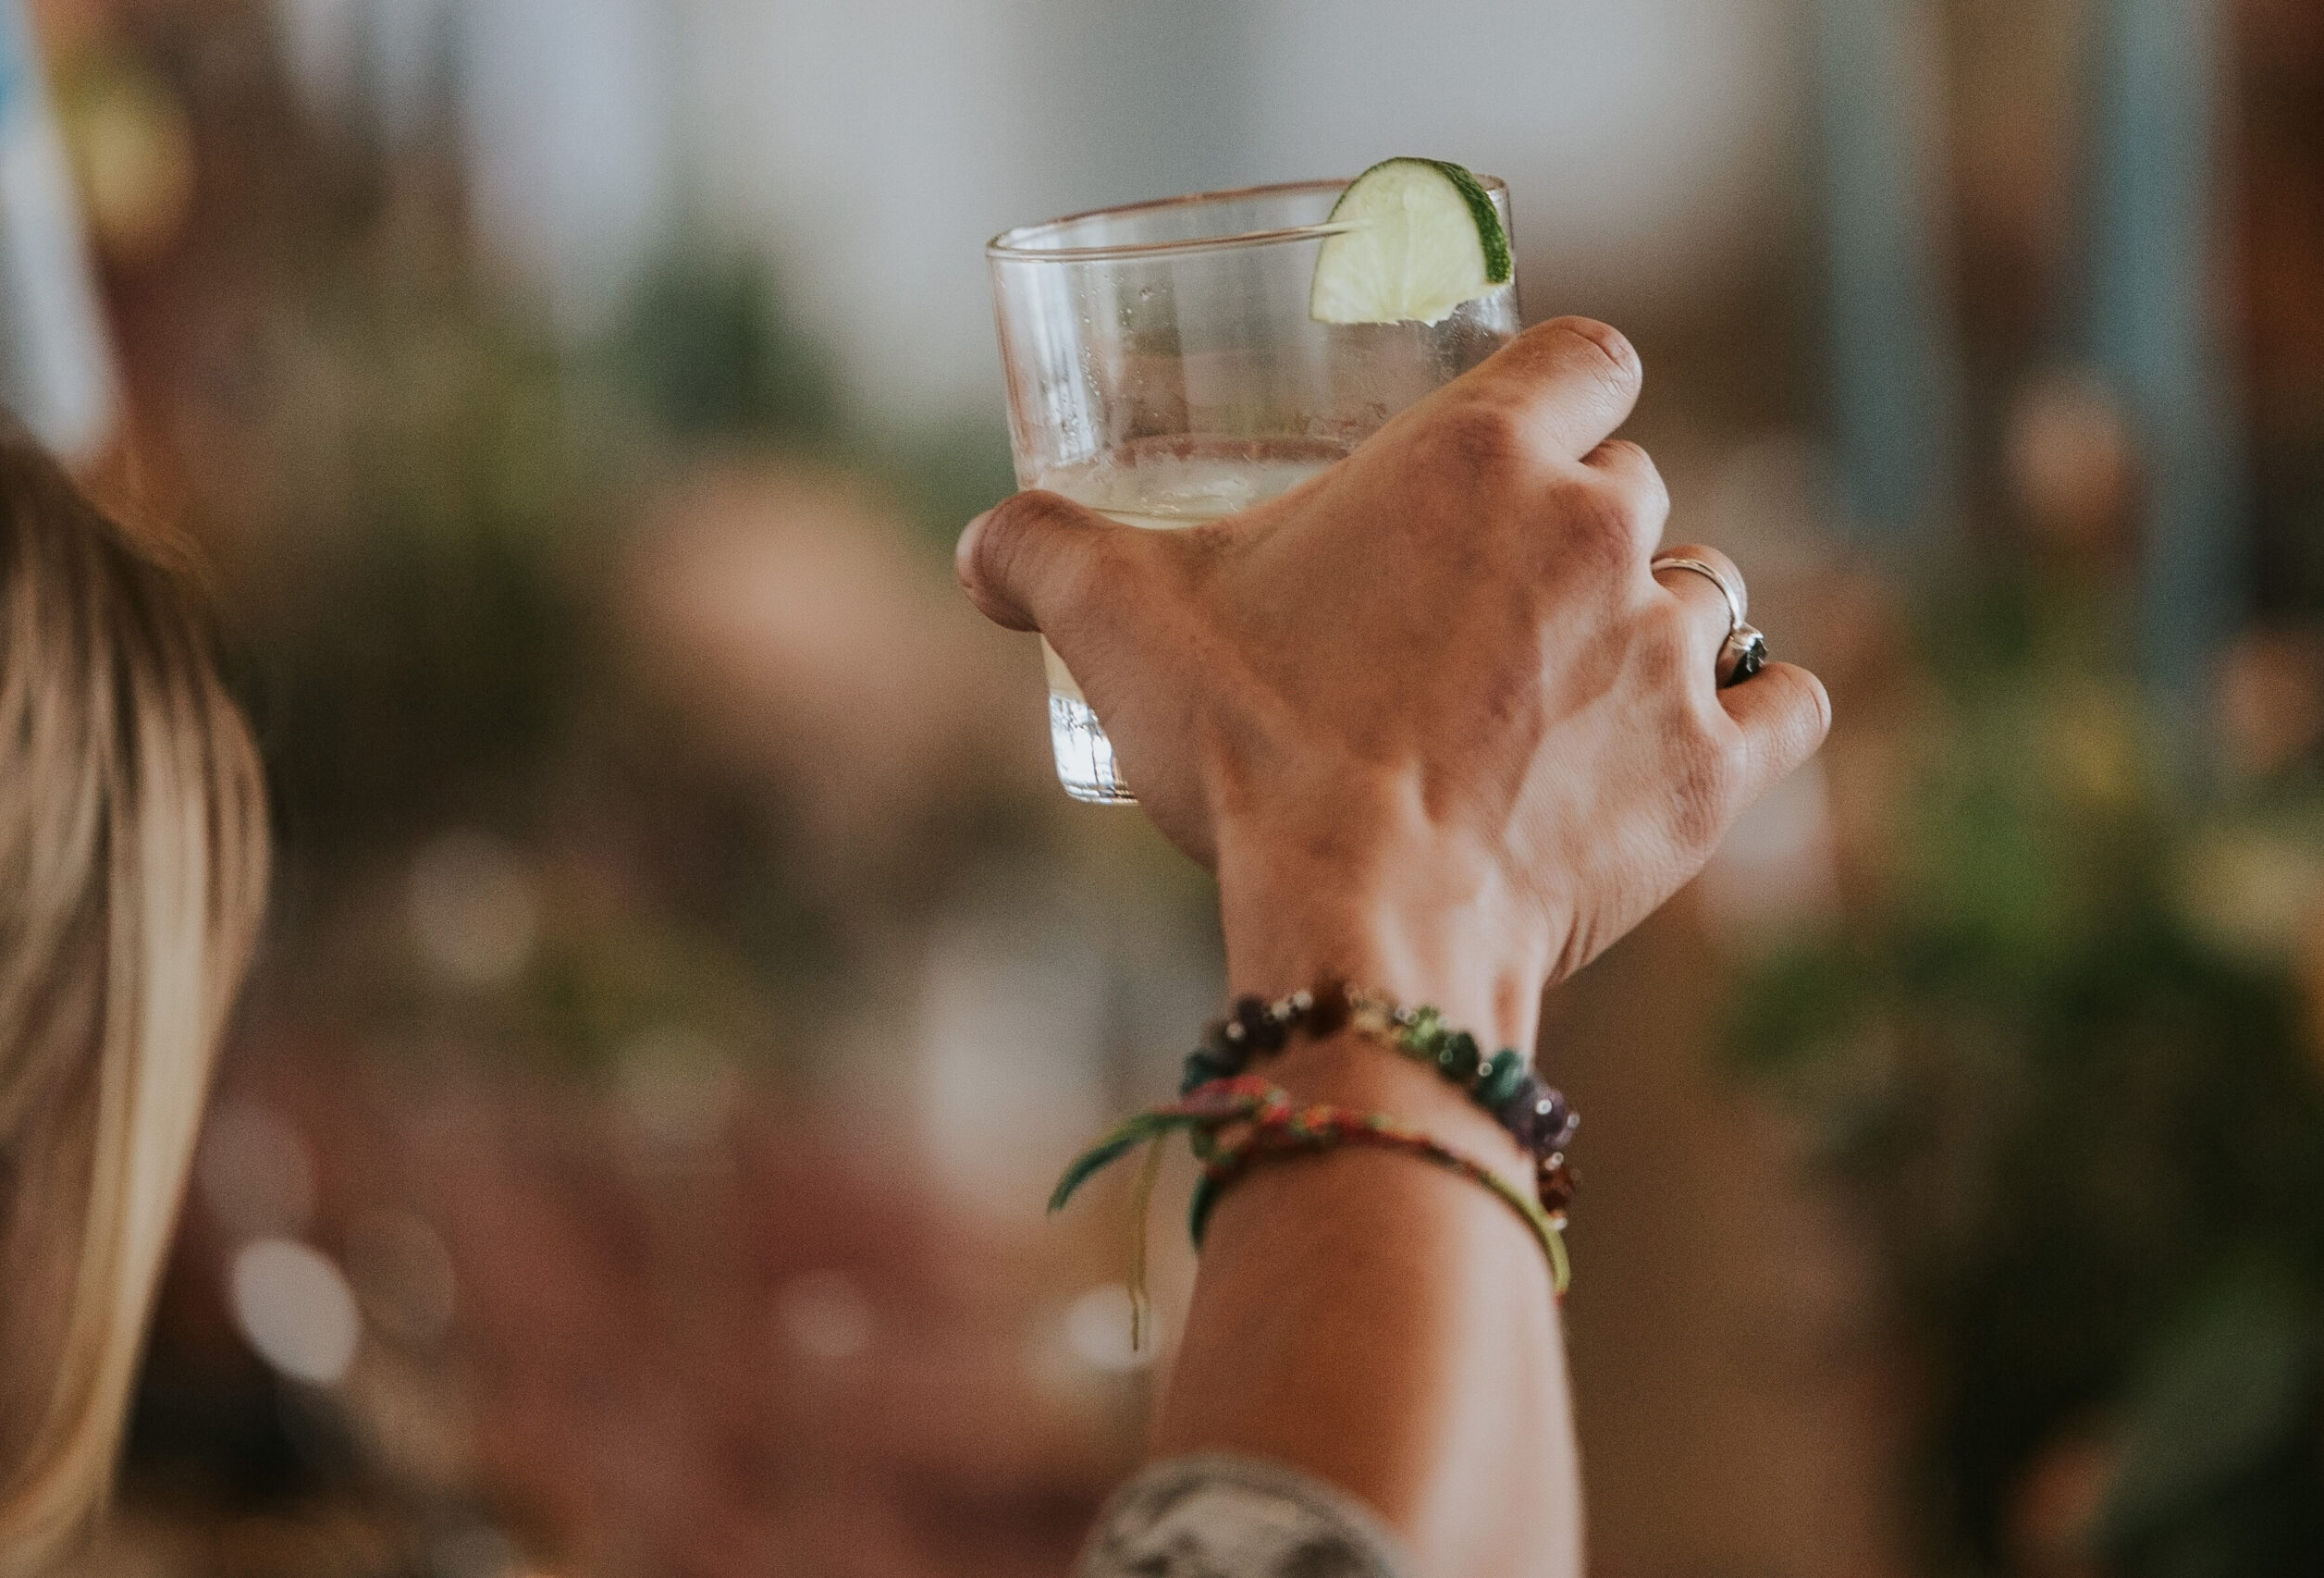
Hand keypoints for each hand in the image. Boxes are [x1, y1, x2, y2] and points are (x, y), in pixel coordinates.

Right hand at [958, 318, 1828, 1046]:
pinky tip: (1713, 732)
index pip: (1590, 355)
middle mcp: (1601, 527)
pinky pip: (1790, 702)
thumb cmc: (1251, 756)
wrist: (1361, 927)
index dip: (1567, 389)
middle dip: (1579, 526)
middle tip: (1496, 607)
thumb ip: (1046, 555)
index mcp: (1481, 458)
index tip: (1528, 440)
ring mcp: (1671, 648)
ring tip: (1578, 683)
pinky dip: (1760, 714)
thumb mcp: (1122, 632)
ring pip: (1712, 584)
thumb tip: (979, 547)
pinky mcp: (1716, 770)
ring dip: (1657, 618)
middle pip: (1634, 480)